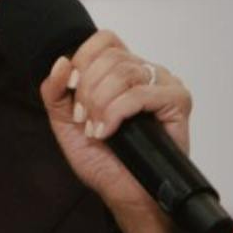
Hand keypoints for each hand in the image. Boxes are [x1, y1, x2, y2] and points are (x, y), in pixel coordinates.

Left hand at [39, 31, 192, 232]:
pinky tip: (109, 132)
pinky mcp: (177, 101)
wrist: (124, 192)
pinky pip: (139, 93)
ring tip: (98, 130)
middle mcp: (144, 72)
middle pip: (109, 57)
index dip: (82, 61)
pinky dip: (116, 113)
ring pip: (122, 72)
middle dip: (86, 91)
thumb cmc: (102, 159)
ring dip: (99, 104)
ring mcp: (163, 84)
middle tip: (85, 120)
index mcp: (121, 70)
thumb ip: (55, 91)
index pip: (103, 40)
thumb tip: (62, 62)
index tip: (73, 92)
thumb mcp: (65, 121)